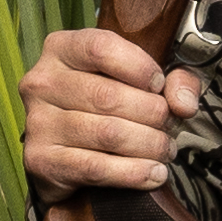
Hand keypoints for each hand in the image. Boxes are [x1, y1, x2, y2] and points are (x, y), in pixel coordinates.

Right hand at [20, 25, 199, 197]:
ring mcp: (38, 122)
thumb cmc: (104, 107)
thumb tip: (183, 104)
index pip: (101, 47)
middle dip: (152, 114)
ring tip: (164, 150)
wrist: (64, 156)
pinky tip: (153, 173)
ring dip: (148, 145)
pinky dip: (133, 173)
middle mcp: (42, 82)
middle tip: (169, 127)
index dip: (140, 67)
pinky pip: (96, 168)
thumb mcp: (140, 80)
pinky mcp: (41, 160)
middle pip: (108, 96)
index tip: (160, 86)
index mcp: (61, 49)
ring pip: (107, 133)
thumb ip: (173, 79)